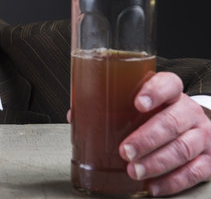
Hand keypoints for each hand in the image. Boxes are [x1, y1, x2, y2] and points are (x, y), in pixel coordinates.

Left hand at [119, 72, 210, 195]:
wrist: (193, 127)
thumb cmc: (155, 115)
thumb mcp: (137, 103)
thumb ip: (109, 105)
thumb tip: (74, 113)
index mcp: (171, 93)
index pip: (168, 84)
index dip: (154, 92)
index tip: (138, 103)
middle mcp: (189, 111)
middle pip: (173, 121)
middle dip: (147, 138)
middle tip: (125, 150)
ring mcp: (202, 136)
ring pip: (183, 148)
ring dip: (156, 162)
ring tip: (134, 171)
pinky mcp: (209, 159)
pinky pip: (195, 172)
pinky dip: (172, 182)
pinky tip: (153, 187)